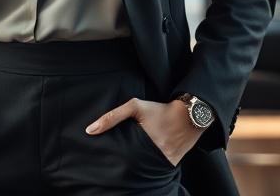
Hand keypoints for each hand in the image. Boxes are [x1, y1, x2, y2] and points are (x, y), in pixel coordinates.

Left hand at [84, 96, 203, 166]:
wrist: (189, 116)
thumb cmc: (159, 110)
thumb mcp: (135, 106)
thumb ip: (112, 116)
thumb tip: (90, 130)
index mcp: (141, 143)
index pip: (119, 158)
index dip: (110, 159)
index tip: (99, 158)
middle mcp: (152, 156)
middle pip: (129, 167)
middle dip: (119, 166)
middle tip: (107, 165)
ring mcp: (162, 163)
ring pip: (140, 171)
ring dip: (132, 168)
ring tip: (121, 166)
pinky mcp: (169, 166)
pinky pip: (153, 171)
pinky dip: (145, 168)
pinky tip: (138, 164)